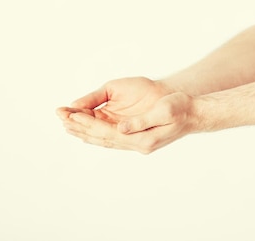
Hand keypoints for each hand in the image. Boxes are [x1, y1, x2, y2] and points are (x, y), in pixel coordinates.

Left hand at [56, 77, 200, 153]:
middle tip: (60, 117)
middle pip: (102, 138)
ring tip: (67, 125)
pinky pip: (112, 138)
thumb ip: (141, 122)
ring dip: (85, 132)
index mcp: (142, 140)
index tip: (72, 114)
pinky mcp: (138, 139)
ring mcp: (137, 144)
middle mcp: (137, 145)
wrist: (194, 115)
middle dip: (80, 127)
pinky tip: (88, 132)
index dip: (89, 123)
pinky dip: (97, 134)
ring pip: (105, 140)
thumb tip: (120, 128)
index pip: (108, 132)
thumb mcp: (164, 111)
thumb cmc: (181, 109)